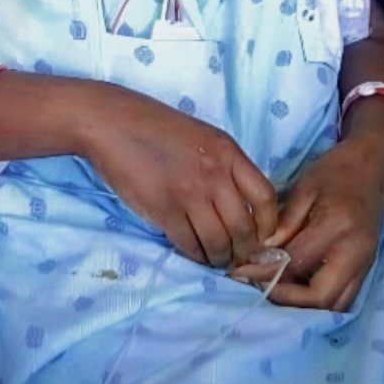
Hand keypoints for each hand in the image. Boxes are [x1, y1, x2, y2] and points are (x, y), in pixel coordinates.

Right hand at [79, 83, 277, 268]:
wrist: (114, 124)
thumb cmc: (157, 128)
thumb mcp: (203, 137)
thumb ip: (224, 166)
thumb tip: (243, 206)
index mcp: (227, 151)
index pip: (265, 196)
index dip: (270, 225)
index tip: (264, 238)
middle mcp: (214, 173)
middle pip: (244, 228)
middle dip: (245, 251)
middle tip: (238, 258)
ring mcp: (189, 193)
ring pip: (218, 243)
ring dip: (219, 258)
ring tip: (216, 259)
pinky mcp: (164, 210)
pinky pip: (189, 245)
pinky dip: (195, 256)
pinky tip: (194, 253)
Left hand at [232, 136, 383, 311]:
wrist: (373, 166)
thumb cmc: (335, 171)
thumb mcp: (304, 187)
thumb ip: (284, 222)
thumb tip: (262, 253)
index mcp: (336, 226)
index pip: (298, 263)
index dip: (267, 272)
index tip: (242, 272)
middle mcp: (354, 252)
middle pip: (321, 297)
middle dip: (286, 299)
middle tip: (258, 286)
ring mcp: (364, 264)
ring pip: (336, 306)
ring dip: (304, 307)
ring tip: (276, 291)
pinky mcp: (366, 268)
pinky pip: (344, 298)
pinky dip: (319, 302)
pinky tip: (298, 289)